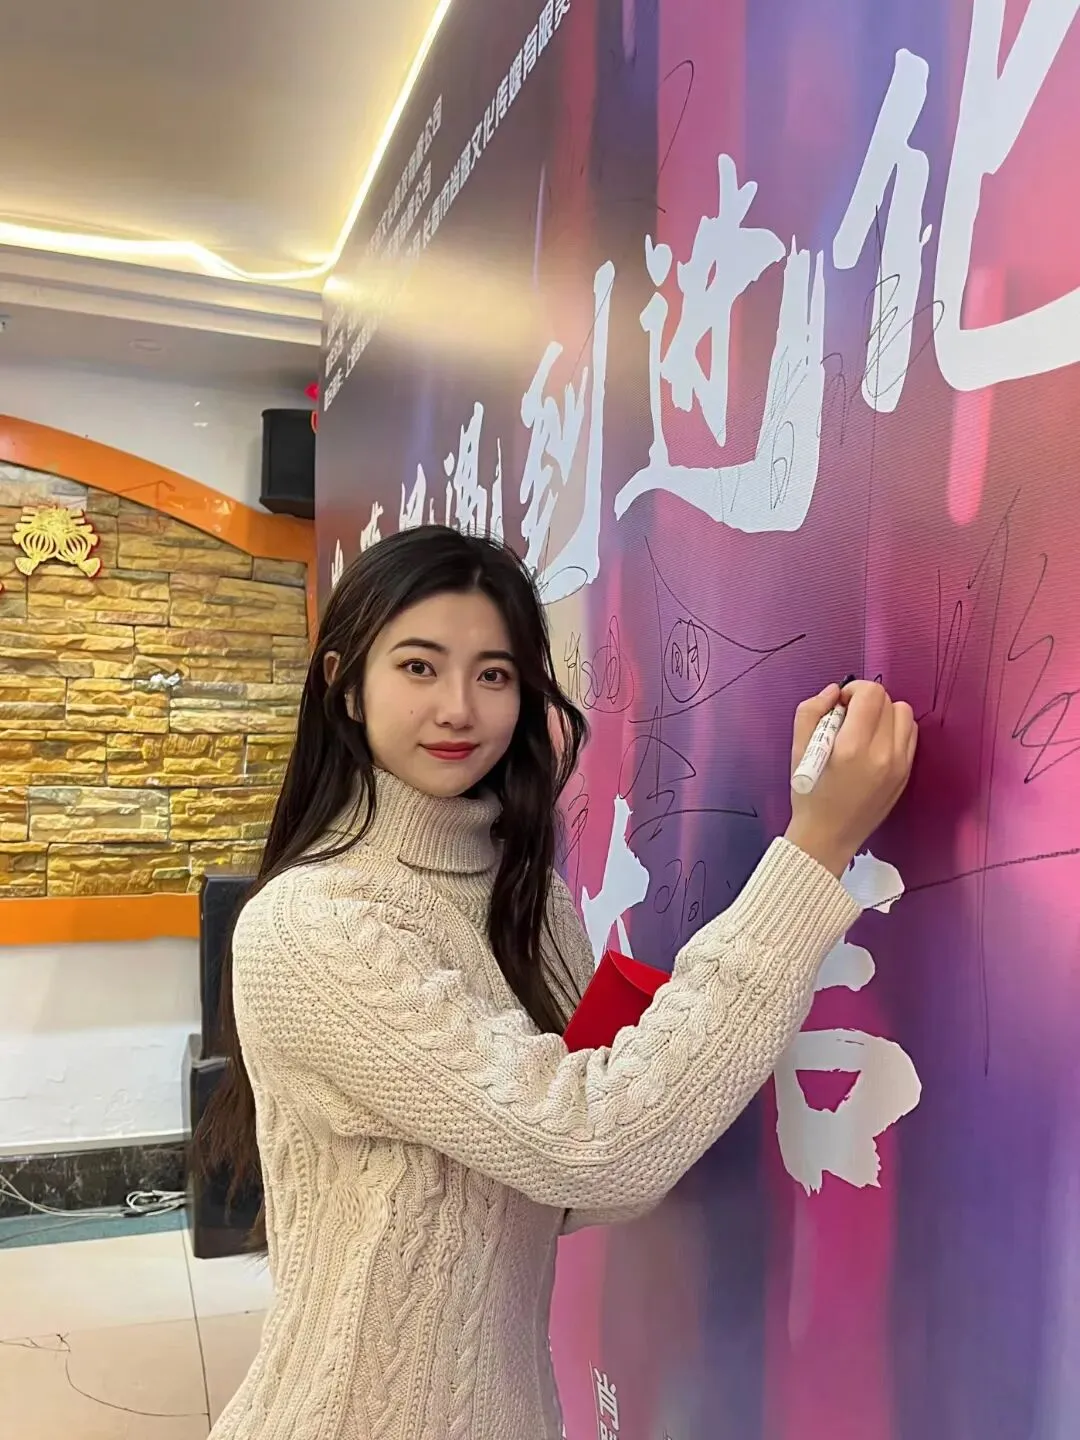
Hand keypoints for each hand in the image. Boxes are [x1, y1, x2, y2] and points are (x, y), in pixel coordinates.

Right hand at [784, 680, 916, 876]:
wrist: (829, 836)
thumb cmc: (809, 794)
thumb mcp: (797, 750)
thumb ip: (810, 712)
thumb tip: (833, 691)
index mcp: (853, 747)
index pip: (871, 694)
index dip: (853, 690)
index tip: (839, 705)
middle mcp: (883, 754)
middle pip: (889, 701)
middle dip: (866, 701)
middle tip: (847, 719)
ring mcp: (900, 765)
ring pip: (905, 715)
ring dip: (884, 713)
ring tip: (864, 730)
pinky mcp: (906, 774)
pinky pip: (910, 735)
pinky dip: (894, 730)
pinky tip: (874, 744)